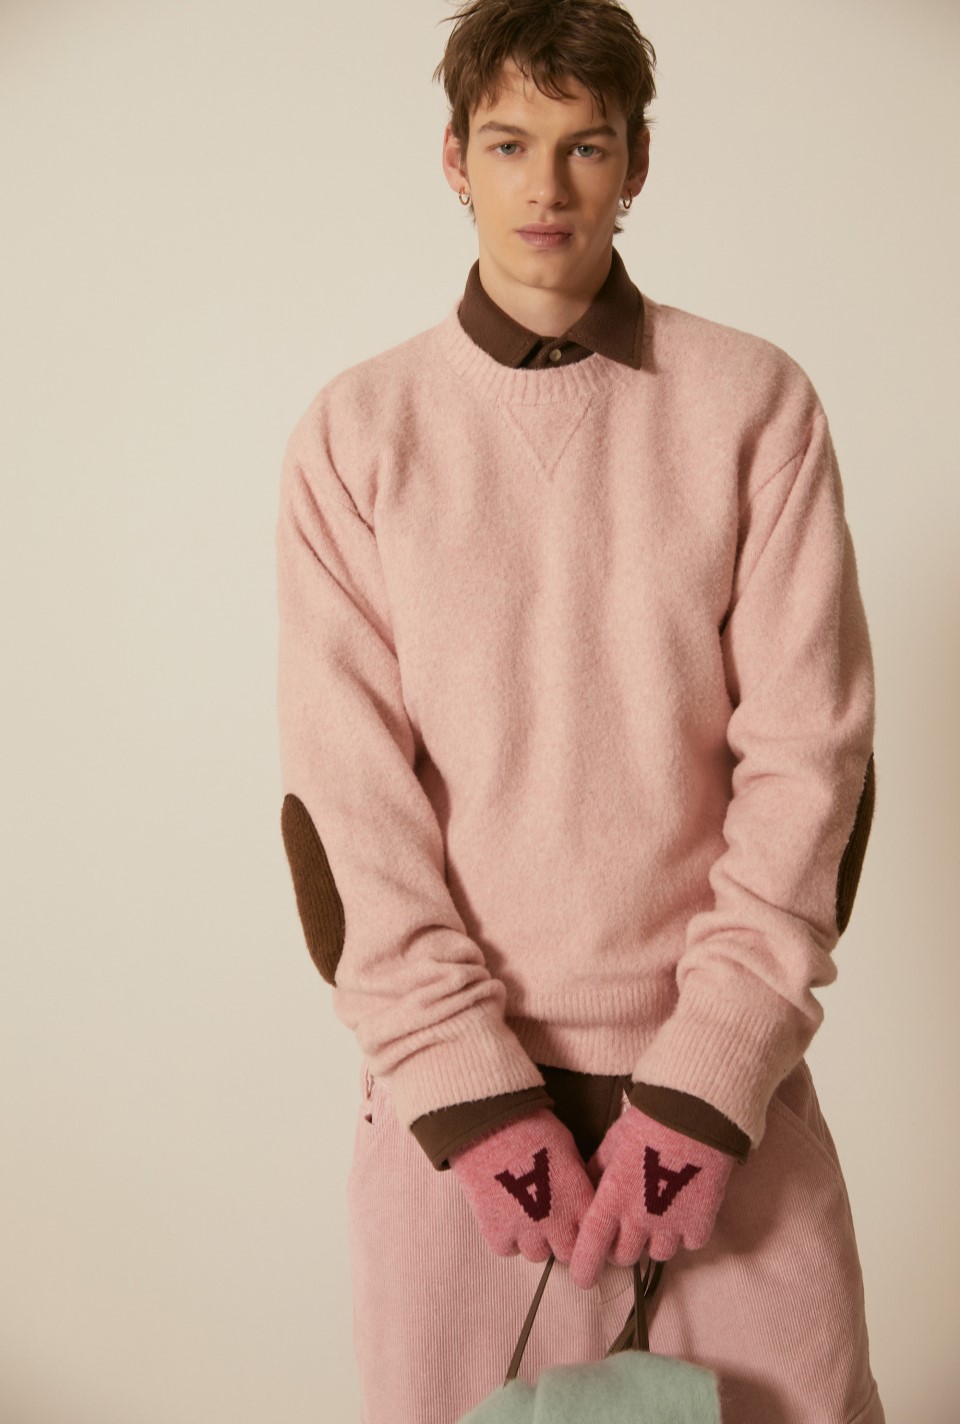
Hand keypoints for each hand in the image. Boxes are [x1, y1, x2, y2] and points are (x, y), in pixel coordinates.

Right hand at [449, 1108, 594, 1264]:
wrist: (490, 1124)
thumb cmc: (532, 1127)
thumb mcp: (568, 1149)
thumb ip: (576, 1181)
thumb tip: (579, 1197)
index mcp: (580, 1201)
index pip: (592, 1236)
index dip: (584, 1229)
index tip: (577, 1223)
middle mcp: (558, 1223)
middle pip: (567, 1253)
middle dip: (561, 1239)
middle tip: (551, 1219)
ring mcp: (527, 1232)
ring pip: (537, 1254)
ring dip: (533, 1239)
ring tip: (524, 1211)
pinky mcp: (497, 1233)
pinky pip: (507, 1249)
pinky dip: (506, 1236)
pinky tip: (504, 1212)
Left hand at [568, 1105, 735, 1289]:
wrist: (695, 1116)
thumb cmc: (648, 1123)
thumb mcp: (612, 1142)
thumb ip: (597, 1170)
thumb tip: (588, 1188)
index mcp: (612, 1199)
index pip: (590, 1249)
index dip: (584, 1269)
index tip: (583, 1277)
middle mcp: (639, 1219)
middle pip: (623, 1257)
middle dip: (620, 1246)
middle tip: (626, 1226)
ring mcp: (672, 1225)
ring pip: (657, 1254)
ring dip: (654, 1240)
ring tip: (659, 1213)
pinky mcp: (701, 1223)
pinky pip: (688, 1243)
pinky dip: (684, 1232)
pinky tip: (684, 1207)